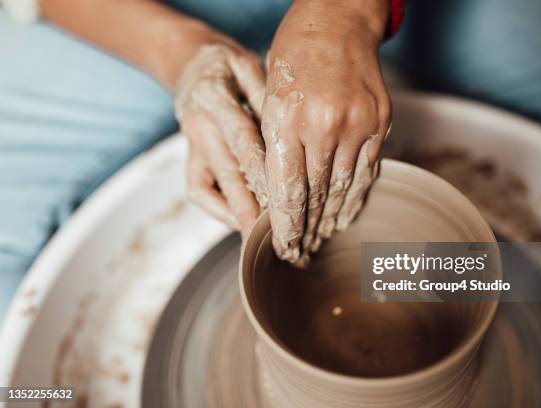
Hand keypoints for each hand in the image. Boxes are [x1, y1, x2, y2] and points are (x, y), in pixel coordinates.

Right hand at [175, 36, 267, 234]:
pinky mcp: (190, 159)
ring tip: (259, 239)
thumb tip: (290, 129)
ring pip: (209, 188)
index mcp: (213, 97)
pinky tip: (241, 222)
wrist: (189, 64)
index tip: (283, 198)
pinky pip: (198, 190)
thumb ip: (265, 94)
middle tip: (276, 233)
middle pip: (227, 171)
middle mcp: (199, 126)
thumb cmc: (227, 64)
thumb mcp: (247, 64)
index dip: (262, 171)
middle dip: (252, 205)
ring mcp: (192, 146)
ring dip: (235, 214)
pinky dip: (218, 210)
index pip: (242, 138)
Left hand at [261, 0, 390, 265]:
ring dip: (330, 219)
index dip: (285, 225)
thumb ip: (275, 145)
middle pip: (314, 194)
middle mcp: (325, 126)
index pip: (286, 190)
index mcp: (288, 120)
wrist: (338, 19)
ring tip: (321, 241)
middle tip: (300, 253)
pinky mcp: (379, 122)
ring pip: (342, 187)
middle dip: (306, 229)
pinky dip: (356, 197)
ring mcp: (357, 124)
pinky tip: (347, 216)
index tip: (282, 248)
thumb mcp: (270, 96)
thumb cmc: (295, 54)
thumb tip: (278, 194)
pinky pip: (368, 170)